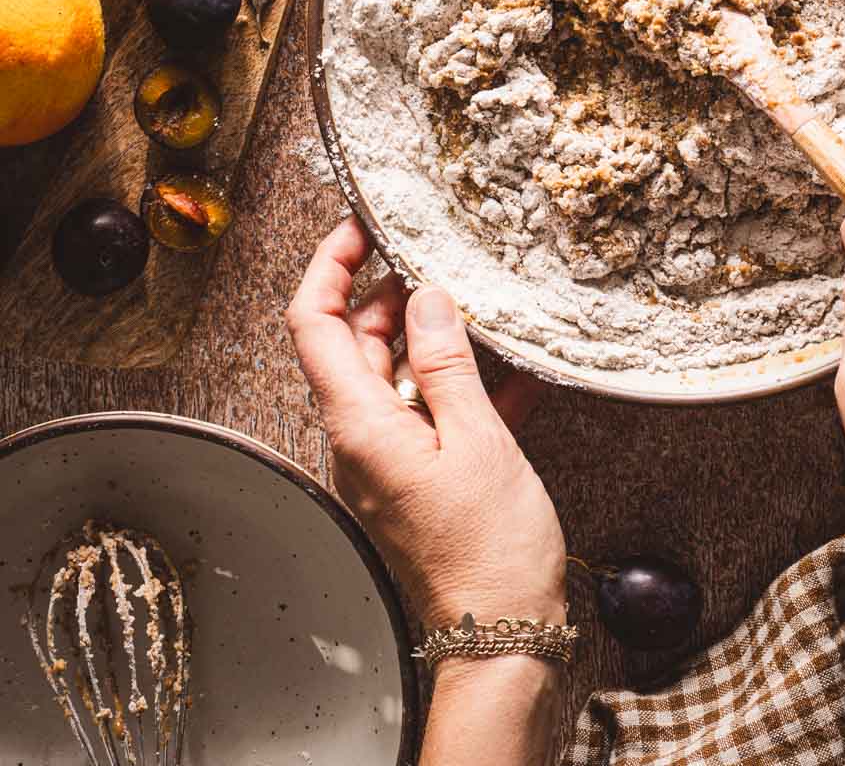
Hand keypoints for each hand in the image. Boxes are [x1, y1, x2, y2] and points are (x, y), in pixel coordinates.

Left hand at [287, 217, 565, 630]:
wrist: (503, 637)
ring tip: (482, 307)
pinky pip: (430, 411)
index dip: (329, 266)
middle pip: (355, 343)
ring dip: (435, 337)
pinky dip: (461, 384)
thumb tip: (426, 296)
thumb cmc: (489, 549)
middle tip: (440, 259)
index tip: (361, 226)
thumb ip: (447, 361)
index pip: (313, 324)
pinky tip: (511, 370)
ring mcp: (389, 460)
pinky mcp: (420, 478)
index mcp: (359, 425)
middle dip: (393, 293)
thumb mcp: (477, 439)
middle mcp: (360, 439)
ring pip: (397, 375)